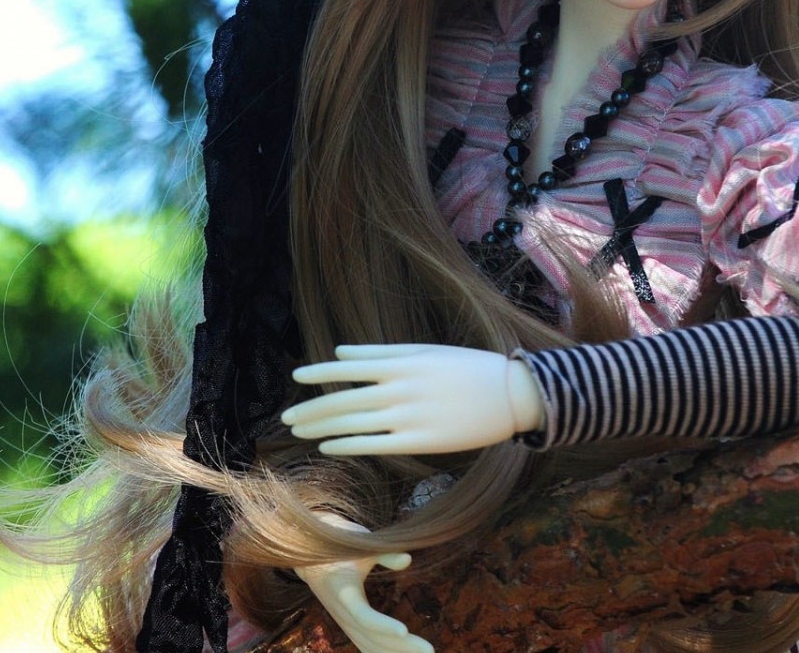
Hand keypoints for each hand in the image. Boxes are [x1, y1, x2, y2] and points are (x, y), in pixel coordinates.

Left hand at [284, 344, 545, 454]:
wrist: (512, 394)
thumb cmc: (469, 368)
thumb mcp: (425, 352)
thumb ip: (382, 353)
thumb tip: (341, 352)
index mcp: (401, 362)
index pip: (348, 367)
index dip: (319, 373)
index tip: (295, 378)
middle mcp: (399, 388)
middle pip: (344, 400)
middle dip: (312, 409)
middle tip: (287, 416)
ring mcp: (409, 416)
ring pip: (353, 423)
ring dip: (321, 427)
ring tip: (298, 430)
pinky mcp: (421, 441)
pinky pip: (374, 445)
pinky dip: (347, 445)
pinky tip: (328, 447)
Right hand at [294, 514, 431, 652]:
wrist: (310, 553)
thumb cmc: (339, 545)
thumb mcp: (361, 543)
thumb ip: (385, 553)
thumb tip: (408, 559)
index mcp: (344, 593)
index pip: (364, 616)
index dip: (383, 626)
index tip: (404, 631)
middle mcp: (343, 613)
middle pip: (373, 638)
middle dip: (402, 648)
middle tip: (430, 651)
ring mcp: (346, 623)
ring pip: (371, 647)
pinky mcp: (350, 625)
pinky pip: (367, 646)